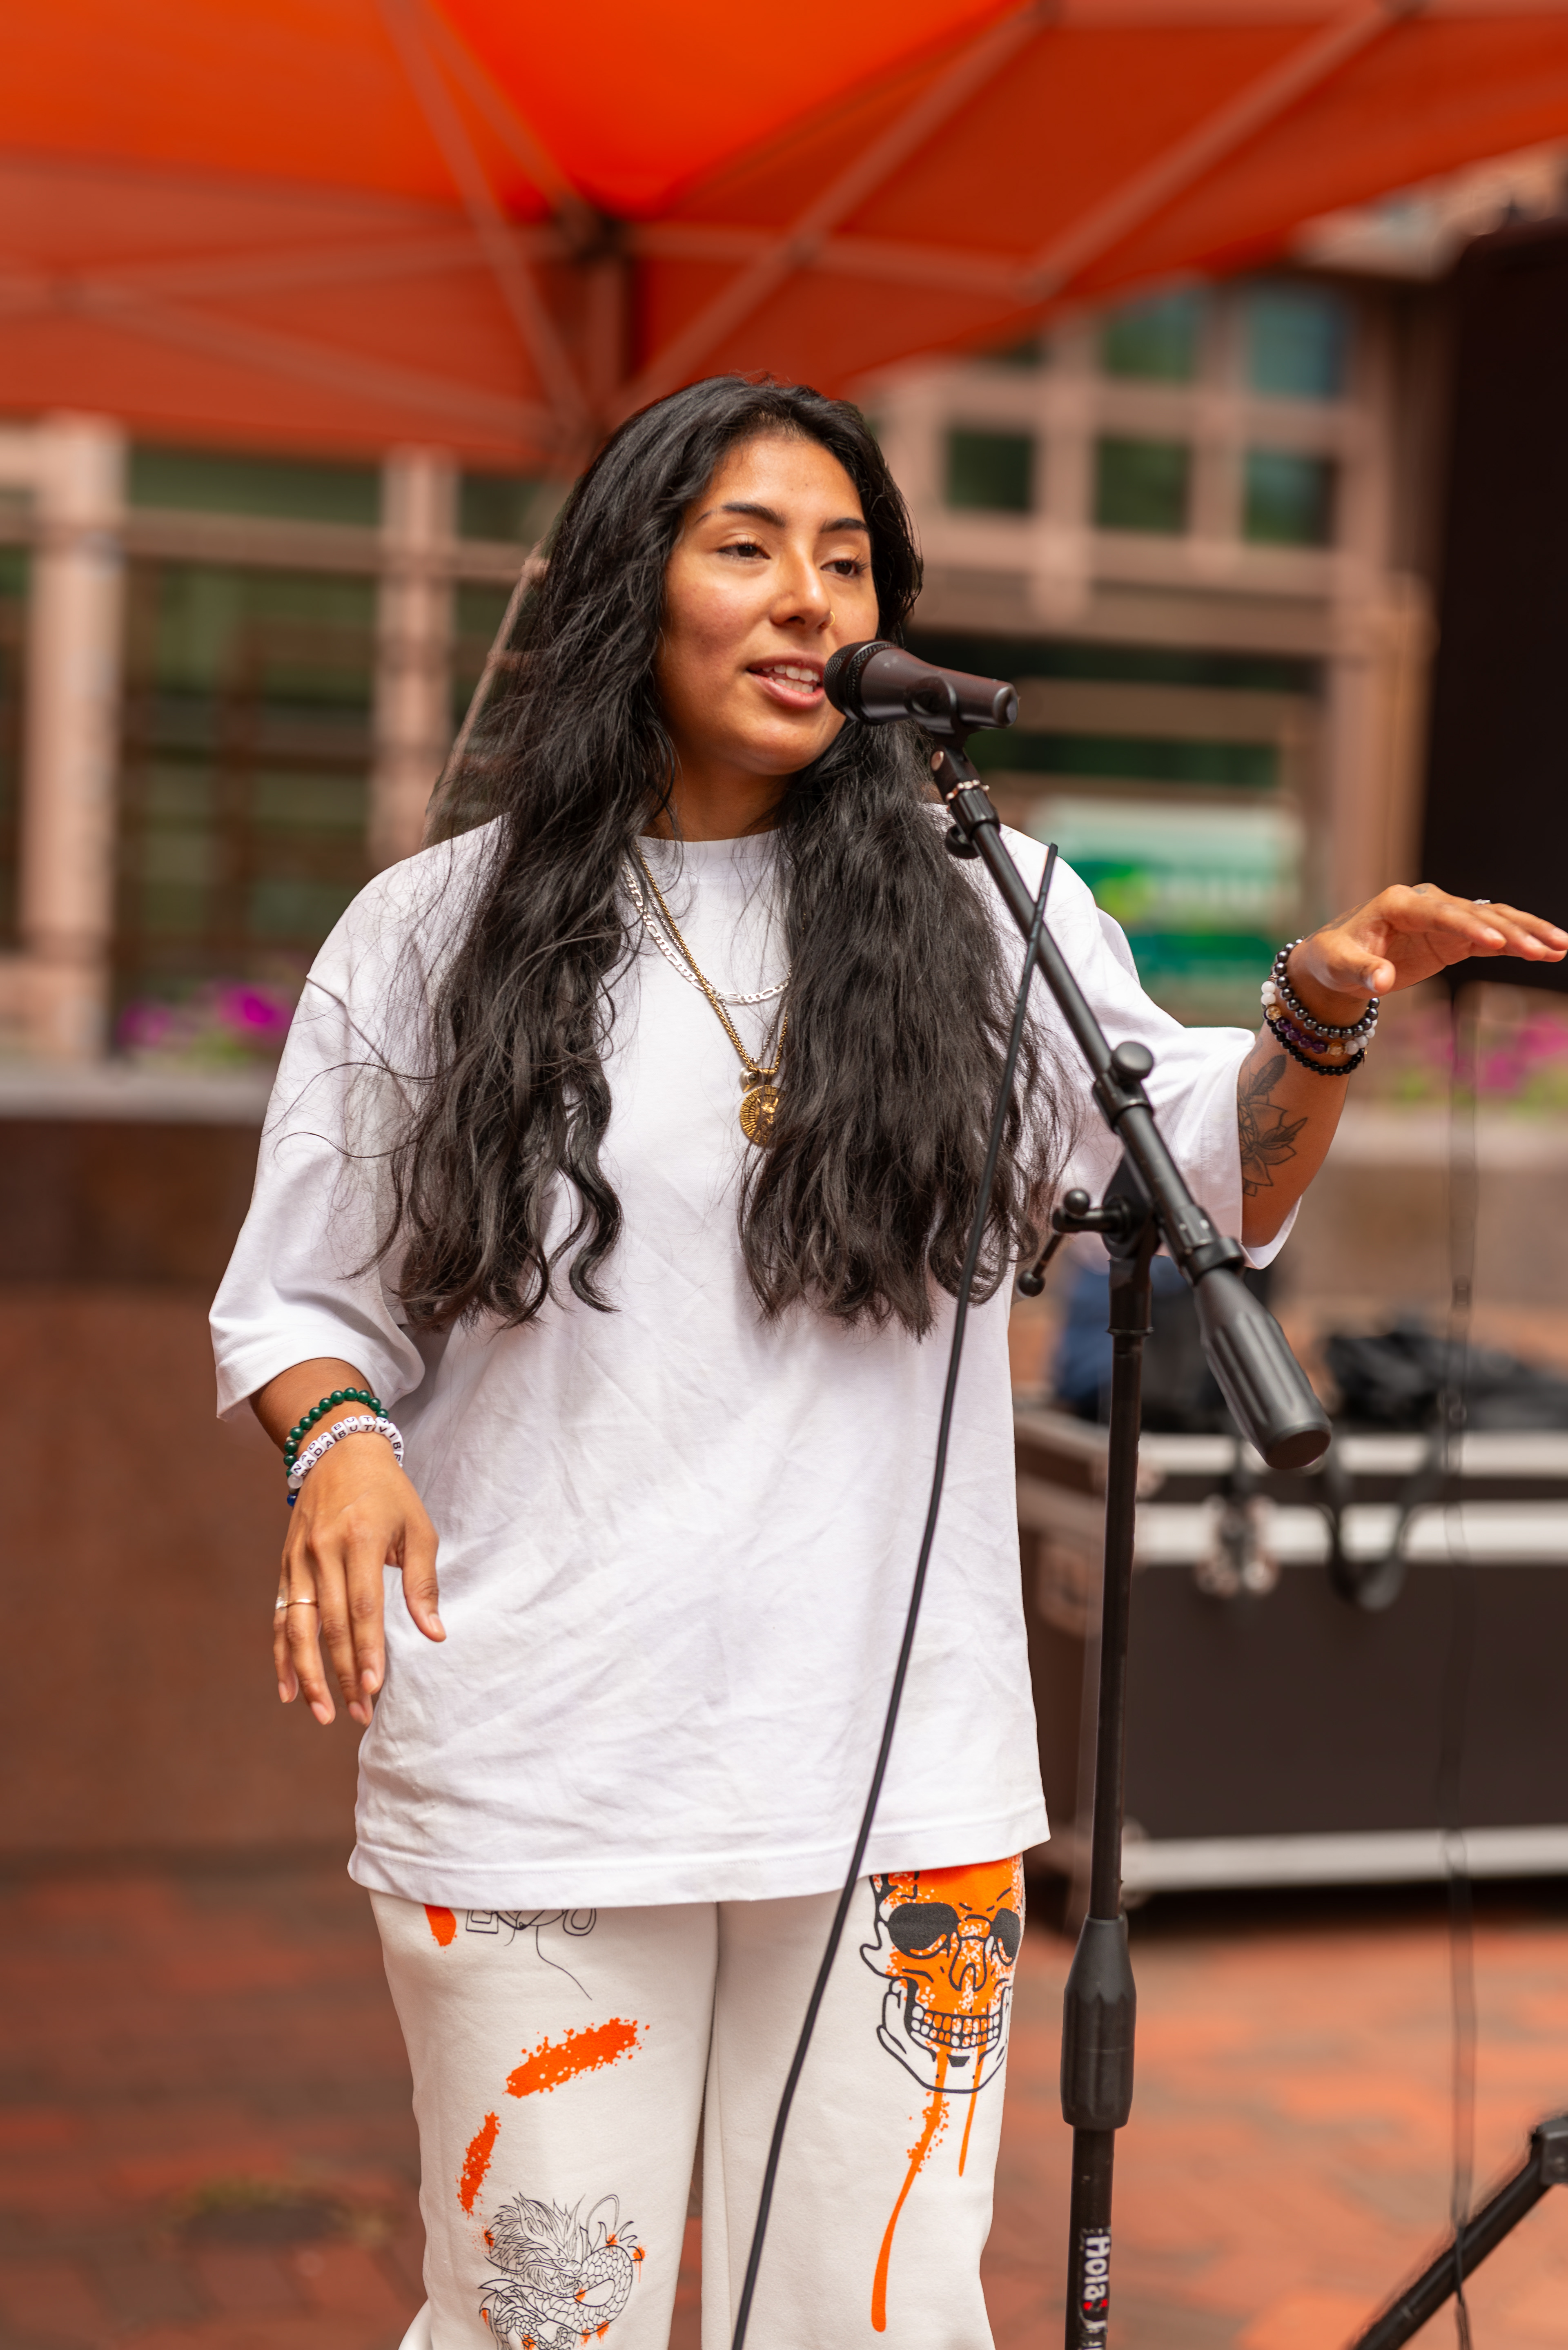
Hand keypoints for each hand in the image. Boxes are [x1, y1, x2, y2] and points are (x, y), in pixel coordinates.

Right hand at [274, 1433, 441, 1726]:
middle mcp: (324, 1551)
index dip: (367, 1649)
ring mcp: (299, 1559)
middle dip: (344, 1673)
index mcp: (362, 1539)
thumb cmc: (389, 1493)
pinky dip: (282, 1655)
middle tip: (359, 1714)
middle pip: (330, 1624)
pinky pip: (280, 1617)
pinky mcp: (285, 1566)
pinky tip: (289, 1690)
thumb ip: (423, 1583)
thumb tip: (435, 1634)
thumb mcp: (418, 1528)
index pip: (363, 1606)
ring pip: (298, 1627)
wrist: (337, 1451)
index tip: (375, 1687)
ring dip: (309, 1675)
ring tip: (323, 1714)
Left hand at [1289, 885, 1567, 1022]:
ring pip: (1493, 919)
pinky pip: (1493, 935)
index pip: (1440, 913)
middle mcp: (1427, 904)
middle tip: (1544, 948)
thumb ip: (1361, 972)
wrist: (1336, 962)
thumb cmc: (1333, 960)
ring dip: (1526, 933)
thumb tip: (1383, 981)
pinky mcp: (1454, 936)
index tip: (1496, 942)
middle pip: (1476, 913)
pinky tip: (1547, 952)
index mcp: (1398, 904)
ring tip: (1560, 947)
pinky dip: (1519, 942)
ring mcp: (1444, 918)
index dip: (1468, 926)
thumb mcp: (1339, 967)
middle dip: (1512, 930)